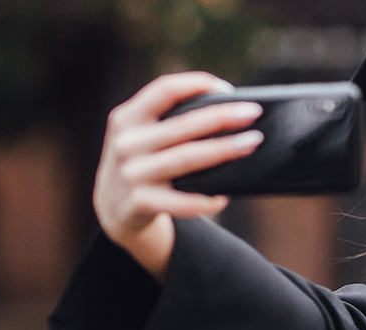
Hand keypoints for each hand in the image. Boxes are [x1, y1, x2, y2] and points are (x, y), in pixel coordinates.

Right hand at [93, 71, 262, 279]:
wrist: (112, 209)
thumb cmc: (142, 162)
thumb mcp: (141, 135)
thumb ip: (168, 120)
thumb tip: (228, 111)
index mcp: (127, 118)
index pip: (164, 90)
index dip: (197, 84)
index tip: (227, 89)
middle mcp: (126, 144)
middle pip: (182, 125)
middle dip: (222, 117)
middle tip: (253, 113)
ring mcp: (132, 174)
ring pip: (187, 158)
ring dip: (224, 149)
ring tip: (252, 142)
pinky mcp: (140, 203)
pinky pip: (182, 202)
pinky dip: (206, 200)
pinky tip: (224, 196)